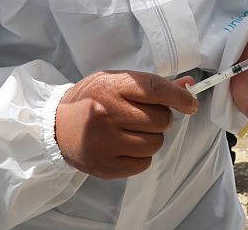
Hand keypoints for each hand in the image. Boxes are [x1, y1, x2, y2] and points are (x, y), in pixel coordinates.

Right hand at [55, 71, 197, 178]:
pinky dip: (141, 156)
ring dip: (152, 138)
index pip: (155, 89)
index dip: (179, 97)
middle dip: (161, 119)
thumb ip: (152, 85)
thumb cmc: (91, 99)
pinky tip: (126, 146)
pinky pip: (144, 163)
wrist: (56, 126)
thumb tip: (188, 86)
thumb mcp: (116, 82)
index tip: (191, 103)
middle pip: (161, 120)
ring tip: (134, 131)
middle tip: (145, 117)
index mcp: (111, 87)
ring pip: (155, 143)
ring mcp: (105, 142)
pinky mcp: (105, 166)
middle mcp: (107, 114)